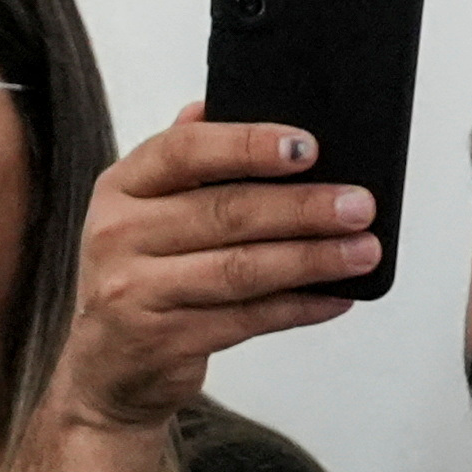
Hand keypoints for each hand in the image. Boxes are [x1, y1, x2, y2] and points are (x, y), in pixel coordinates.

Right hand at [48, 108, 385, 431]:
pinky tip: (334, 296)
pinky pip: (247, 319)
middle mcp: (119, 235)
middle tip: (359, 205)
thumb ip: (185, 160)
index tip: (308, 147)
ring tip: (362, 250)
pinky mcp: (163, 341)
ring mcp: (136, 291)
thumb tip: (227, 104)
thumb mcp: (146, 210)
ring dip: (312, 259)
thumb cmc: (142, 275)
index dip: (249, 145)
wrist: (109, 367)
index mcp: (121, 187)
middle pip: (226, 212)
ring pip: (241, 269)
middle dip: (303, 207)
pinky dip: (298, 307)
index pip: (184, 151)